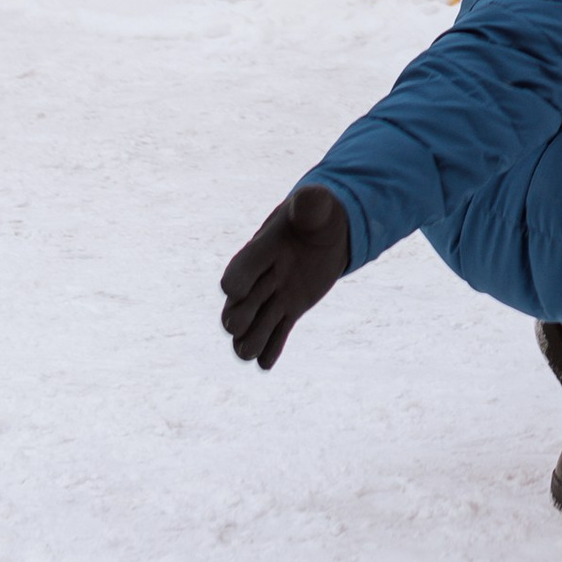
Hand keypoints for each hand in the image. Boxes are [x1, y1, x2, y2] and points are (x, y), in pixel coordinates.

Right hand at [220, 184, 350, 369]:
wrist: (326, 233)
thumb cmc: (318, 215)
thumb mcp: (317, 206)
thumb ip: (310, 204)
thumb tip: (310, 198)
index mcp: (261, 252)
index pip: (237, 272)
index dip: (234, 284)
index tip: (237, 291)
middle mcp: (261, 280)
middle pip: (237, 308)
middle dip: (238, 319)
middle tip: (242, 326)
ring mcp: (274, 299)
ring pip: (252, 329)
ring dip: (250, 342)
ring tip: (252, 352)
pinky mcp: (290, 312)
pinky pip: (276, 338)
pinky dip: (270, 351)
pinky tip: (267, 363)